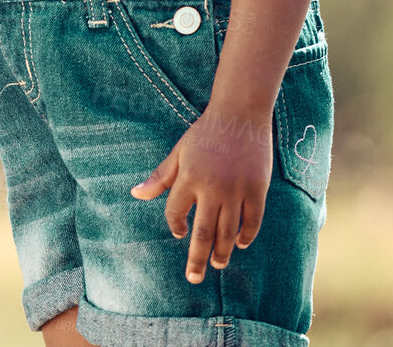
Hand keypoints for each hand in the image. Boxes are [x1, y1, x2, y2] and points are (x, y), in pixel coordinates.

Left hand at [129, 105, 272, 282]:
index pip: (176, 212)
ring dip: (222, 252)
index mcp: (188, 178)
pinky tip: (239, 243)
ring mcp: (236, 190)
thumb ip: (160, 177)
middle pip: (204, 233)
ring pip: (228, 232)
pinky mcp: (257, 190)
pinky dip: (246, 235)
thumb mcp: (178, 152)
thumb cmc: (205, 134)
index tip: (179, 232)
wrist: (240, 115)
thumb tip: (135, 195)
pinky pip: (252, 221)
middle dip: (197, 258)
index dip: (175, 225)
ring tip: (217, 264)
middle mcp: (212, 188)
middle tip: (194, 278)